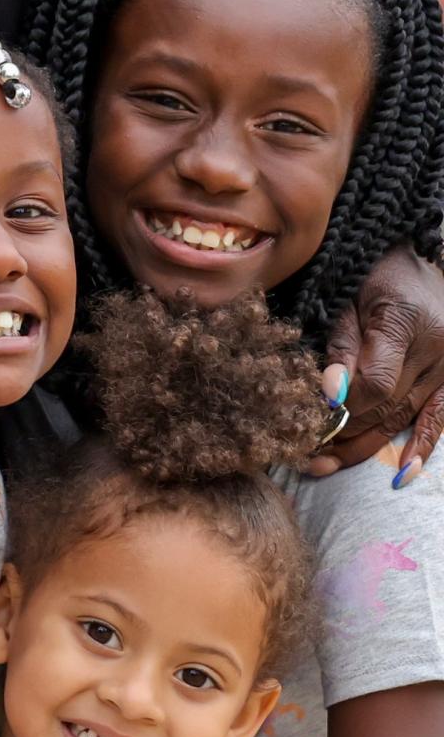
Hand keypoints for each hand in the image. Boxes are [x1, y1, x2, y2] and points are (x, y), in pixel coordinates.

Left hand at [311, 244, 443, 482]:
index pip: (377, 382)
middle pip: (389, 405)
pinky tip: (403, 474)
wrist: (412, 261)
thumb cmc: (370, 274)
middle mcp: (438, 346)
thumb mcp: (347, 298)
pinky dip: (423, 447)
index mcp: (407, 320)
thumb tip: (331, 394)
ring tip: (327, 465)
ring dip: (367, 445)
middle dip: (346, 433)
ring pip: (406, 416)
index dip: (344, 407)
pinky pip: (440, 418)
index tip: (312, 421)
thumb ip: (339, 344)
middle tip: (306, 455)